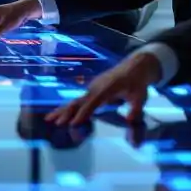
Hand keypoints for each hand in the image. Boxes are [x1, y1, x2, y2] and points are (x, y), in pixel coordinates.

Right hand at [45, 52, 162, 126]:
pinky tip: (61, 113)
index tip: (73, 124)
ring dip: (62, 110)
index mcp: (106, 89)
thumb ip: (136, 109)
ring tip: (49, 119)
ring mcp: (92, 88)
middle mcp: (96, 88)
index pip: (92, 103)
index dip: (83, 114)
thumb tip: (130, 121)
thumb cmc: (138, 82)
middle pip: (78, 101)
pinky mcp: (92, 89)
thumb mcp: (141, 96)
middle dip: (65, 112)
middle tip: (53, 122)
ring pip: (75, 101)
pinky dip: (68, 107)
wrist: (135, 66)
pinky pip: (78, 100)